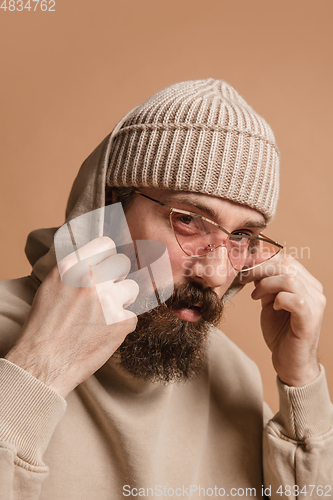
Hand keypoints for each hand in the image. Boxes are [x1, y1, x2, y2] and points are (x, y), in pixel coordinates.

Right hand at [5, 237, 138, 397]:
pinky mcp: (122, 322)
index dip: (108, 255)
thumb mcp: (52, 285)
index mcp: (72, 267)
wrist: (43, 363)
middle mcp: (91, 279)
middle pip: (122, 264)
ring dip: (122, 300)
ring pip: (132, 288)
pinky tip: (104, 332)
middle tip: (106, 293)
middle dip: (117, 277)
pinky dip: (122, 324)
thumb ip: (76, 268)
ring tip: (103, 315)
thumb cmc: (45, 326)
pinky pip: (133, 315)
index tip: (108, 263)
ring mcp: (109, 299)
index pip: (105, 244)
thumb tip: (98, 258)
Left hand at [239, 254, 325, 386]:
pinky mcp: (310, 320)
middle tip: (243, 278)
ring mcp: (314, 304)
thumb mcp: (269, 301)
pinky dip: (278, 299)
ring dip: (266, 284)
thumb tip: (251, 267)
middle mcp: (314, 290)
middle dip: (259, 268)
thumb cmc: (281, 332)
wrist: (291, 362)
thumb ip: (265, 284)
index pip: (285, 258)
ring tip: (255, 295)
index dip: (261, 259)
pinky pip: (295, 300)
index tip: (243, 267)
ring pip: (289, 279)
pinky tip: (272, 307)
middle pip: (286, 264)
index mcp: (306, 283)